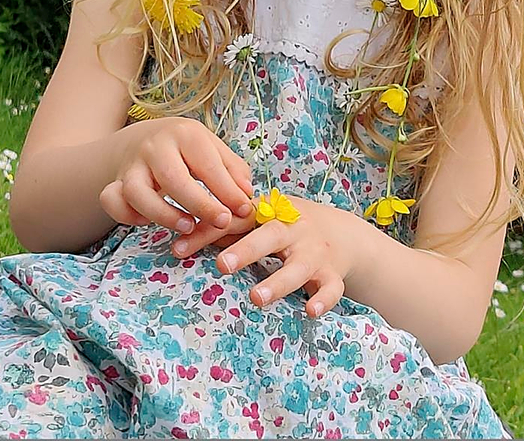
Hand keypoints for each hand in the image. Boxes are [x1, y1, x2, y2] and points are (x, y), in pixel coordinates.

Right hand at [99, 117, 253, 235]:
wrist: (144, 138)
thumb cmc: (188, 149)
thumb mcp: (213, 149)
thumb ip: (234, 170)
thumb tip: (246, 195)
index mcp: (185, 133)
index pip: (208, 164)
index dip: (228, 191)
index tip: (243, 210)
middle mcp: (155, 146)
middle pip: (173, 179)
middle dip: (200, 205)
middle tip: (222, 222)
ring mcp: (132, 165)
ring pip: (137, 193)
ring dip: (163, 215)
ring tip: (188, 227)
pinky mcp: (114, 182)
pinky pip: (112, 202)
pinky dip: (127, 216)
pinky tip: (148, 221)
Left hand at [171, 194, 359, 318]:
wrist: (344, 233)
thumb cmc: (290, 229)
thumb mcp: (262, 221)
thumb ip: (230, 229)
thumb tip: (184, 237)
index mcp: (271, 213)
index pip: (236, 218)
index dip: (208, 231)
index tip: (179, 249)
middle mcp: (294, 229)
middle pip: (270, 235)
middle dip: (246, 249)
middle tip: (222, 264)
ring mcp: (315, 252)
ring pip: (298, 266)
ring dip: (278, 281)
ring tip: (257, 298)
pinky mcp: (333, 274)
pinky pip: (331, 287)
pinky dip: (323, 299)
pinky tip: (310, 311)